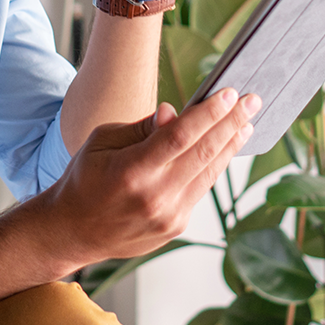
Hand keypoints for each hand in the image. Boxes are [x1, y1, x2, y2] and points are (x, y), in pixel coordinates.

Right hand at [34, 88, 260, 271]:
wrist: (72, 231)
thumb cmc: (85, 178)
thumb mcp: (102, 142)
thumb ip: (143, 129)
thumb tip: (175, 113)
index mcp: (131, 171)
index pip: (180, 135)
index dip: (209, 113)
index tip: (230, 93)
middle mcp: (154, 196)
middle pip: (204, 153)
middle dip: (232, 123)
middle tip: (252, 101)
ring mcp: (168, 216)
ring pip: (209, 173)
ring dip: (230, 146)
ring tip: (247, 124)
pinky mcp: (175, 227)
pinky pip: (200, 190)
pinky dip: (213, 167)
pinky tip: (224, 149)